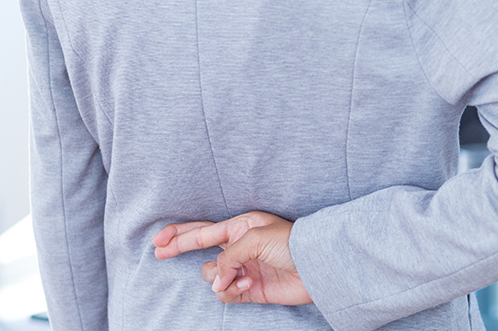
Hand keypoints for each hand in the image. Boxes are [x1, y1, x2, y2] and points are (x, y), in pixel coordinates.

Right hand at [153, 211, 311, 305]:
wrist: (316, 266)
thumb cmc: (291, 243)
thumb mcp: (256, 238)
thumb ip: (228, 256)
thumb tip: (216, 279)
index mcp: (241, 227)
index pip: (203, 230)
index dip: (179, 235)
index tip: (158, 241)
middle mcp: (239, 246)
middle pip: (200, 249)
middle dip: (180, 250)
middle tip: (159, 254)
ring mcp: (243, 267)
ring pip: (212, 276)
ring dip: (220, 277)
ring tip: (241, 275)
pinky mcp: (249, 288)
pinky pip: (225, 293)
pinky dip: (231, 291)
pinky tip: (248, 284)